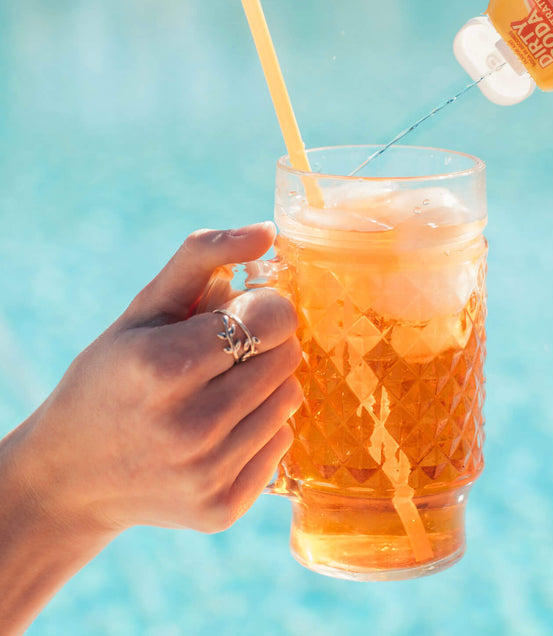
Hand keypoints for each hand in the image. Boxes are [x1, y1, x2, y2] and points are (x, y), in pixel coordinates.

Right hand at [0, 224, 299, 631]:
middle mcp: (188, 427)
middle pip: (287, 356)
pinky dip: (261, 427)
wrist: (72, 476)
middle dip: (267, 341)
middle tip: (227, 350)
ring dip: (267, 384)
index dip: (265, 304)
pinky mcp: (221, 508)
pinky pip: (283, 441)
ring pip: (292, 397)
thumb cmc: (114, 374)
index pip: (272, 317)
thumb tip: (267, 232)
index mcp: (162, 367)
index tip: (243, 308)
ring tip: (219, 389)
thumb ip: (203, 255)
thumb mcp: (145, 307)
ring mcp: (206, 474)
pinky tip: (219, 428)